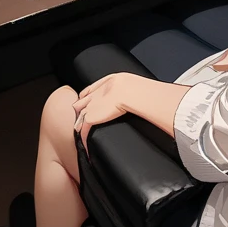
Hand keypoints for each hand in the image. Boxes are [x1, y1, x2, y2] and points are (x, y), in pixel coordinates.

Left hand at [71, 73, 190, 150]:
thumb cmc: (142, 89)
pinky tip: (85, 144)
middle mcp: (97, 92)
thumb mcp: (137, 86)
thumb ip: (137, 91)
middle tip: (79, 117)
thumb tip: (148, 97)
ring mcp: (92, 105)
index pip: (92, 89)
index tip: (87, 101)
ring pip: (80, 115)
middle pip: (82, 100)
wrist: (133, 92)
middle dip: (80, 108)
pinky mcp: (92, 117)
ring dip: (80, 124)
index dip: (88, 96)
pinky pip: (83, 129)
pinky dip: (84, 137)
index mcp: (109, 82)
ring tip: (80, 132)